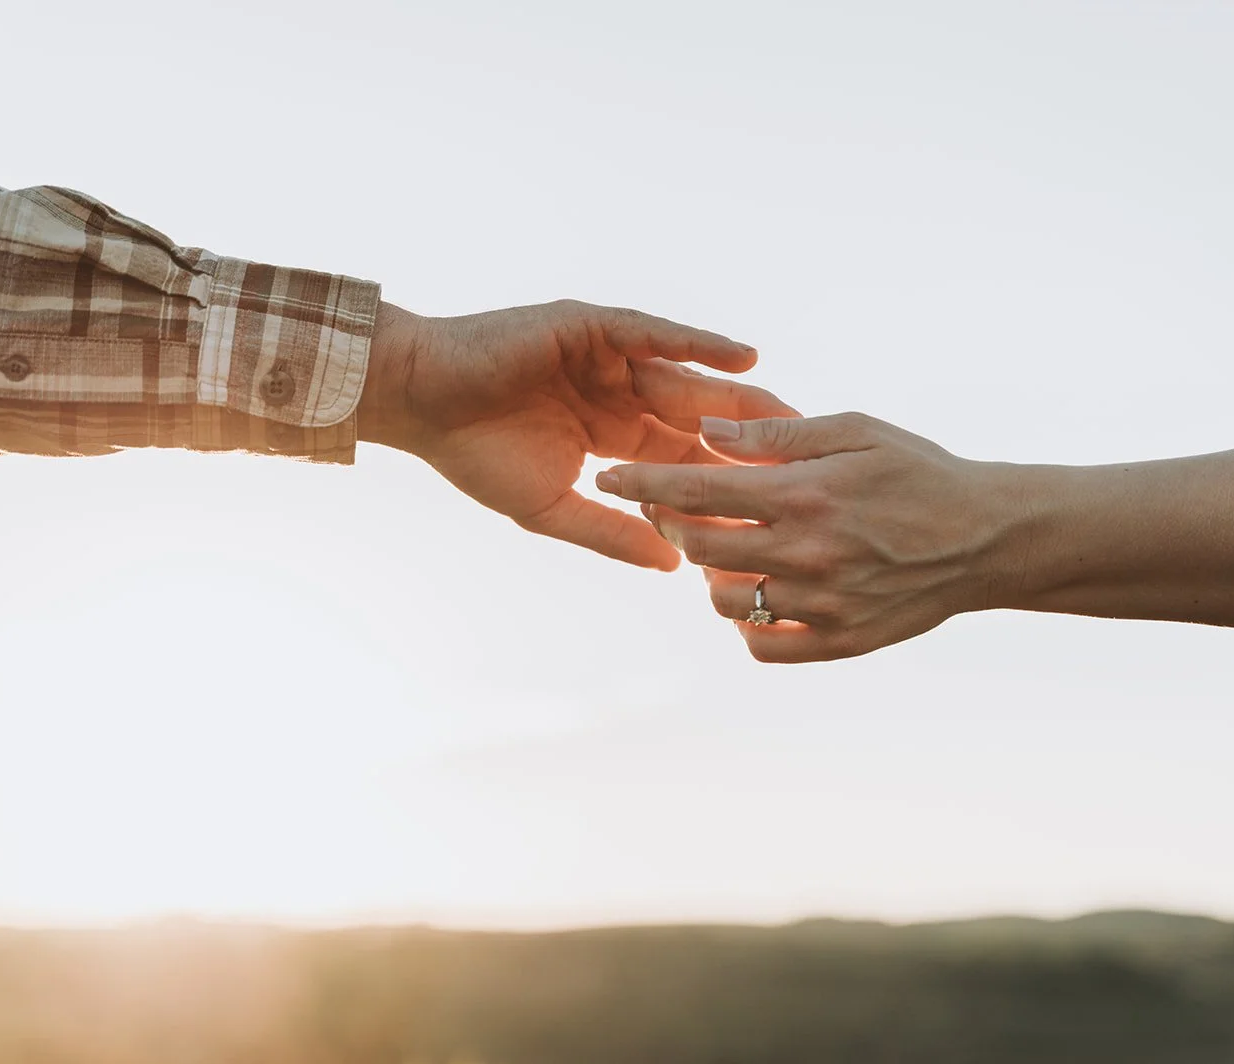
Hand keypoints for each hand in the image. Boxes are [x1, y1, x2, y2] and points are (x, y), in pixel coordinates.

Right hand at [357, 300, 798, 568]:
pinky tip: (744, 356)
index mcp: (614, 439)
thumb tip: (672, 566)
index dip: (728, 483)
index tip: (782, 510)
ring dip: (738, 394)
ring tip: (792, 413)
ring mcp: (609, 358)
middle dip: (750, 439)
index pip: (684, 462)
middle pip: (701, 419)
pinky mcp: (593, 326)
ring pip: (687, 378)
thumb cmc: (474, 457)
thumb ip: (613, 532)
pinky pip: (655, 334)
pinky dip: (698, 343)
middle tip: (813, 461)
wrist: (420, 403)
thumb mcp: (553, 508)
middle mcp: (620, 395)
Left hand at [597, 413, 1022, 658]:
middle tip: (673, 506)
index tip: (608, 475)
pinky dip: (746, 624)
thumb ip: (778, 434)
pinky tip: (758, 594)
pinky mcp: (840, 642)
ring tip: (727, 549)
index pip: (699, 489)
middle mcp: (809, 553)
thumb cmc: (917, 472)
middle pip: (700, 547)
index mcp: (807, 493)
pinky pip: (762, 645)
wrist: (986, 538)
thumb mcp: (854, 431)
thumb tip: (707, 432)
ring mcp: (824, 604)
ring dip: (709, 574)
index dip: (644, 482)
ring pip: (724, 600)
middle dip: (672, 522)